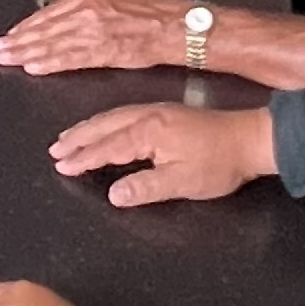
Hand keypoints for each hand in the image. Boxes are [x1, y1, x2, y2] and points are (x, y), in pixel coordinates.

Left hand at [0, 0, 193, 75]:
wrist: (174, 26)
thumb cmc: (149, 13)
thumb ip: (85, 8)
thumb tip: (61, 18)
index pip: (48, 13)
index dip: (26, 26)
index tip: (9, 34)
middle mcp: (87, 12)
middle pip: (45, 28)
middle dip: (18, 41)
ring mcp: (94, 32)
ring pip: (53, 44)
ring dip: (27, 53)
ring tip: (8, 59)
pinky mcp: (104, 51)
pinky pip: (71, 59)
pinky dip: (50, 63)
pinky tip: (34, 67)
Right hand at [50, 102, 276, 206]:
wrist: (250, 138)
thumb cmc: (218, 164)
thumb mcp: (182, 182)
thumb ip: (145, 188)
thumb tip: (112, 195)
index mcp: (149, 132)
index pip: (107, 147)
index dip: (83, 158)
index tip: (61, 166)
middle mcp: (148, 116)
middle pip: (104, 126)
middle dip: (78, 137)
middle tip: (54, 149)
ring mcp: (158, 111)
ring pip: (113, 116)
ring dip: (89, 127)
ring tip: (69, 136)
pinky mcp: (167, 112)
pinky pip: (125, 113)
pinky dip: (106, 121)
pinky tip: (105, 126)